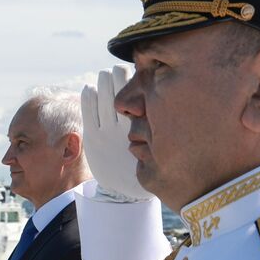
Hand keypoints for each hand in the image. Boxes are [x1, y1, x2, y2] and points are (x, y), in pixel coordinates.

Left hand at [80, 66, 149, 201]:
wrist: (125, 192)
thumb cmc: (147, 166)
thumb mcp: (159, 146)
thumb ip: (158, 126)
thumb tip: (170, 98)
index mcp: (146, 127)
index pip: (143, 96)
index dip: (138, 80)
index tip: (138, 67)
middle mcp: (127, 128)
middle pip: (124, 94)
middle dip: (120, 78)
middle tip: (117, 67)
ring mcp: (108, 133)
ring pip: (106, 100)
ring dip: (104, 84)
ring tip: (105, 73)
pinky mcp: (93, 138)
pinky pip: (89, 113)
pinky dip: (88, 98)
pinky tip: (88, 88)